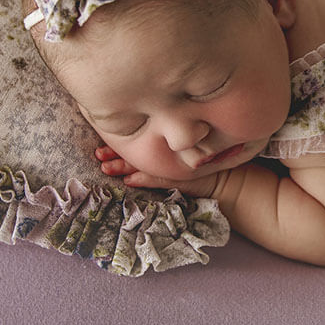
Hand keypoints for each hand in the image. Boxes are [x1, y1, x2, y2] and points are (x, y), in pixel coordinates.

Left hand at [94, 145, 220, 197]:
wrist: (226, 181)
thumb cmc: (201, 165)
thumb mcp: (180, 157)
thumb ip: (160, 155)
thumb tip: (131, 159)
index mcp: (164, 146)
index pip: (137, 142)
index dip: (118, 144)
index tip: (101, 146)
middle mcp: (165, 154)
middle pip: (136, 151)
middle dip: (115, 152)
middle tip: (98, 153)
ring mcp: (171, 166)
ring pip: (142, 163)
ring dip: (123, 166)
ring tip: (106, 167)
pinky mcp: (179, 177)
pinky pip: (157, 178)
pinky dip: (143, 179)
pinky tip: (128, 181)